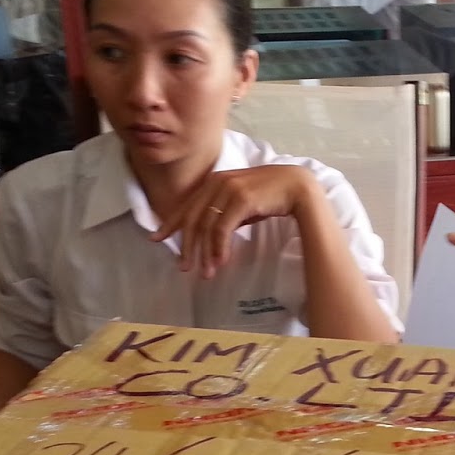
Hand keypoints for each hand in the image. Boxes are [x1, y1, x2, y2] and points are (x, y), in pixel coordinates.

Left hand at [152, 164, 322, 277]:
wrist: (297, 187)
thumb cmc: (272, 195)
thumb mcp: (242, 202)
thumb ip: (225, 212)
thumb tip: (213, 234)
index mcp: (214, 181)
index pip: (187, 205)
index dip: (171, 223)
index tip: (157, 238)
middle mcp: (218, 182)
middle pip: (193, 218)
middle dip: (186, 245)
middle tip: (183, 267)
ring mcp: (228, 189)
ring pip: (206, 226)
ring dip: (205, 253)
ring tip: (205, 273)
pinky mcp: (241, 199)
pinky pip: (223, 228)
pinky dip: (219, 247)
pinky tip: (220, 261)